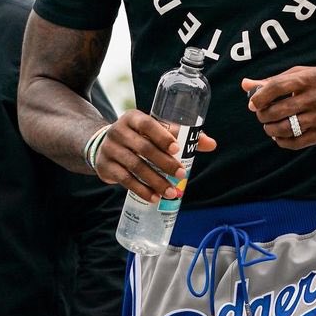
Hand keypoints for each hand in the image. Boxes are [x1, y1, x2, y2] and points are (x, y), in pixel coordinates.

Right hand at [94, 110, 215, 200]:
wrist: (104, 146)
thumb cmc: (139, 137)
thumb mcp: (154, 132)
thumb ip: (182, 136)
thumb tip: (211, 144)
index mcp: (133, 118)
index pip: (147, 124)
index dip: (162, 136)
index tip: (177, 149)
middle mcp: (118, 131)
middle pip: (143, 148)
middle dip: (164, 163)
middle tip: (181, 175)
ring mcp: (109, 149)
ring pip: (135, 166)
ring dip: (155, 181)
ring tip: (171, 192)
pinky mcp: (105, 166)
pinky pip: (125, 180)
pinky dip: (141, 190)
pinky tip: (154, 197)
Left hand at [242, 66, 315, 149]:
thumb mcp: (304, 74)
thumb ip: (275, 80)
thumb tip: (245, 85)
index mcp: (310, 78)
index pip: (278, 86)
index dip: (261, 96)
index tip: (253, 104)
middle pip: (280, 110)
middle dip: (264, 115)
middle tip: (261, 115)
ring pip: (288, 128)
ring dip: (271, 129)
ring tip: (269, 126)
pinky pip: (298, 142)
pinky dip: (283, 141)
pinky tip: (280, 136)